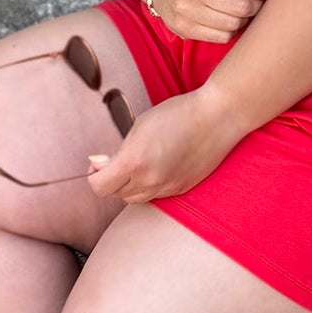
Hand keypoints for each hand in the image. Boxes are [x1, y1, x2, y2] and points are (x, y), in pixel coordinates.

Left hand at [85, 87, 241, 203]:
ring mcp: (167, 188)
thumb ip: (117, 150)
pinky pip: (156, 196)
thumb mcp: (139, 125)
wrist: (217, 117)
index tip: (99, 165)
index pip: (99, 187)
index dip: (94, 176)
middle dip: (111, 180)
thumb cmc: (178, 113)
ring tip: (137, 165)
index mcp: (134, 161)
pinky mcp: (181, 189)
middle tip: (117, 162)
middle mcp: (149, 180)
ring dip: (129, 186)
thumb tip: (98, 165)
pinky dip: (149, 186)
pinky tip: (157, 167)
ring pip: (135, 199)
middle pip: (116, 195)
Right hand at [153, 0, 273, 40]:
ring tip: (245, 9)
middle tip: (260, 0)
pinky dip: (232, 30)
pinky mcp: (184, 29)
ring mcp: (185, 11)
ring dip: (246, 18)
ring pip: (233, 24)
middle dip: (258, 4)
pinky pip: (222, 37)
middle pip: (241, 7)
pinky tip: (230, 19)